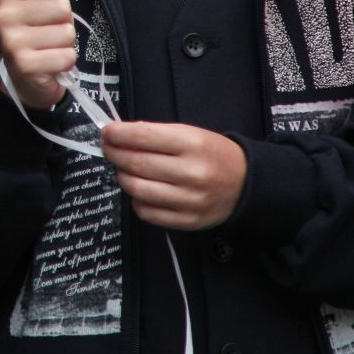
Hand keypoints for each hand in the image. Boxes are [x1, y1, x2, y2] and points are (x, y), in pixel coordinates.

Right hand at [0, 0, 76, 110]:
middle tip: (50, 32)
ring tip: (50, 48)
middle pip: (62, 6)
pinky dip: (66, 62)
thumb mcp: (42, 1)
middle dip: (65, 22)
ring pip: (67, 32)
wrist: (25, 77)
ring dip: (66, 43)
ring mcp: (12, 42)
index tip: (57, 1)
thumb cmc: (37, 32)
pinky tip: (52, 63)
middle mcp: (4, 16)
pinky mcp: (25, 66)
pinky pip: (66, 56)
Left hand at [101, 121, 246, 230]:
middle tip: (109, 149)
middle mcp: (192, 173)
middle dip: (114, 154)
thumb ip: (155, 133)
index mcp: (192, 144)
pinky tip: (141, 191)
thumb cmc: (212, 154)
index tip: (106, 132)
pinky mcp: (188, 221)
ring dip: (122, 177)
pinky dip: (136, 200)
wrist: (247, 184)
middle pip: (136, 164)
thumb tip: (119, 135)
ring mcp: (190, 200)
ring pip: (137, 190)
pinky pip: (147, 213)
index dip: (116, 134)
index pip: (142, 137)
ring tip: (124, 170)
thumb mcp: (190, 133)